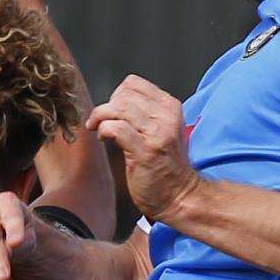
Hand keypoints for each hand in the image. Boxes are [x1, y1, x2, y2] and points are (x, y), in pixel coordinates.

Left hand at [87, 75, 201, 221]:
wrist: (180, 196)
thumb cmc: (167, 166)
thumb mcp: (164, 130)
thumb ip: (146, 113)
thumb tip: (115, 103)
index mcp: (170, 107)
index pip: (133, 84)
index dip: (116, 96)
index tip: (112, 112)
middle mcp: (166, 116)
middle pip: (123, 94)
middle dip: (106, 107)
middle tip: (100, 123)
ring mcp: (157, 134)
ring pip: (119, 108)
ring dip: (101, 117)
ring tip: (99, 130)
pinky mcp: (145, 151)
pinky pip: (116, 128)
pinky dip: (104, 130)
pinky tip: (103, 138)